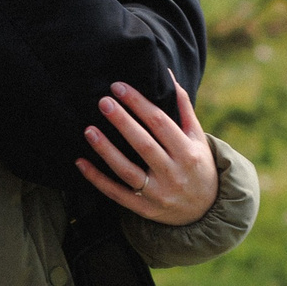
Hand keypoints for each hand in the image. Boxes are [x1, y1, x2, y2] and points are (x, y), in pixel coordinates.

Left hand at [77, 78, 215, 224]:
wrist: (206, 210)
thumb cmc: (198, 165)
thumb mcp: (197, 138)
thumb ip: (183, 108)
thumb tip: (168, 75)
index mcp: (187, 152)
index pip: (160, 123)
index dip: (139, 103)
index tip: (118, 87)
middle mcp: (173, 173)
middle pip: (143, 144)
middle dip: (122, 121)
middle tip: (103, 101)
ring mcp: (158, 193)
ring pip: (127, 170)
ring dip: (106, 150)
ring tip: (88, 129)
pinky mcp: (143, 208)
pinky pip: (116, 193)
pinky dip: (97, 179)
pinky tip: (80, 161)